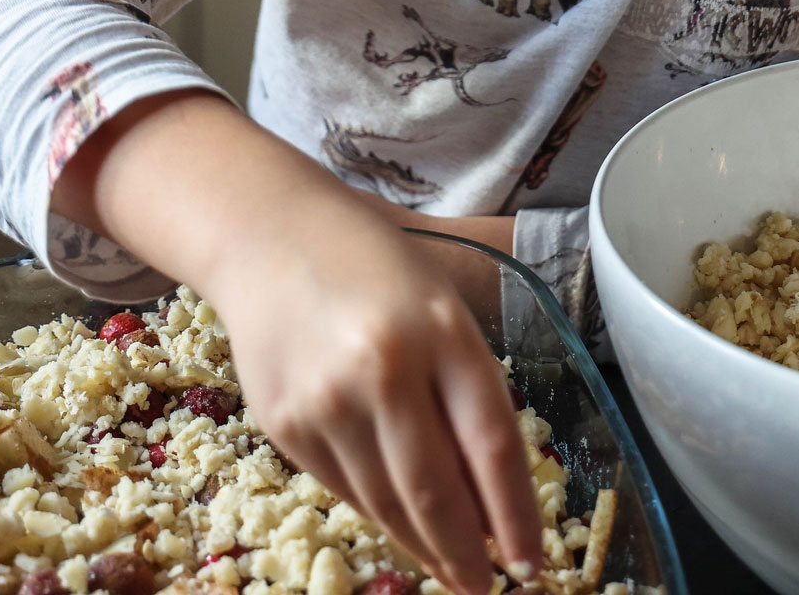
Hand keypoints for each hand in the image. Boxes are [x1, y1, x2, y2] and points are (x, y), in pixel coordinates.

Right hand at [53, 93, 541, 594]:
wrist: (269, 239)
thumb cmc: (373, 268)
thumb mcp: (438, 307)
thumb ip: (466, 390)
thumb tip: (491, 496)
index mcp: (442, 329)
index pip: (492, 444)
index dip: (515, 515)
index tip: (528, 561)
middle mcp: (385, 367)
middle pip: (436, 491)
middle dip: (466, 554)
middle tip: (485, 586)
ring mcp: (328, 400)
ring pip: (387, 503)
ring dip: (423, 546)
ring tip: (448, 568)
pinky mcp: (284, 424)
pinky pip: (343, 488)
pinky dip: (377, 514)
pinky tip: (397, 523)